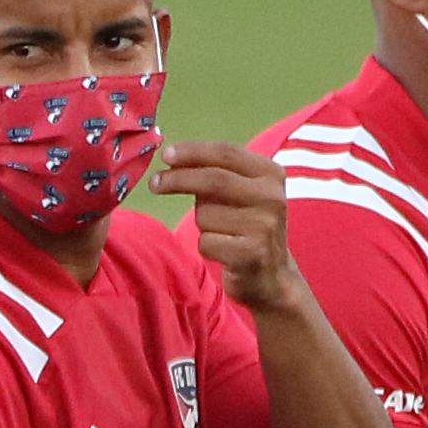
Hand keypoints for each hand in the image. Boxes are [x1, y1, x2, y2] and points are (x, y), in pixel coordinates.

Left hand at [147, 138, 308, 316]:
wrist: (272, 275)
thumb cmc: (247, 225)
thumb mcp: (242, 192)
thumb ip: (215, 172)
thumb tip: (172, 158)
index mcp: (270, 174)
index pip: (226, 152)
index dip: (192, 152)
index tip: (166, 155)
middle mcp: (272, 197)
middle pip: (212, 180)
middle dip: (177, 179)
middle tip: (154, 183)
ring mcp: (264, 226)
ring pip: (205, 214)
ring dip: (201, 223)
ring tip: (221, 232)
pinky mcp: (252, 254)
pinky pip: (206, 242)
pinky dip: (205, 246)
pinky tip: (223, 250)